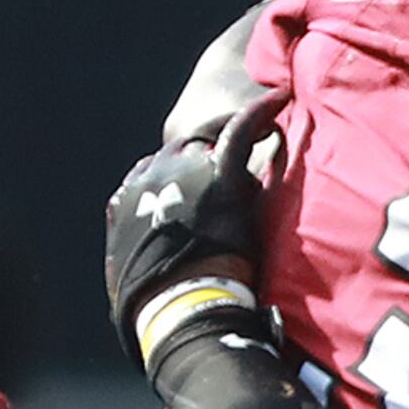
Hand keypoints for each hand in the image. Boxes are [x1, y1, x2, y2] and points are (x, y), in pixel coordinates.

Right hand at [104, 100, 284, 349]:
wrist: (180, 308)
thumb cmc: (158, 311)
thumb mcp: (133, 281)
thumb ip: (141, 261)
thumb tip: (147, 280)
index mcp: (127, 201)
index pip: (156, 172)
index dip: (182, 176)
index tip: (203, 184)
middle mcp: (150, 178)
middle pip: (184, 150)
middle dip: (209, 151)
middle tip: (240, 153)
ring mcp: (182, 173)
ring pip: (212, 139)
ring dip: (235, 136)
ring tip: (264, 127)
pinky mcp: (218, 176)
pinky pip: (241, 130)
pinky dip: (261, 111)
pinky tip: (281, 97)